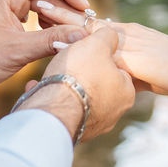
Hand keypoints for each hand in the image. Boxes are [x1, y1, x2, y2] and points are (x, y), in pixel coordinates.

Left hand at [0, 0, 90, 97]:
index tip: (84, 8)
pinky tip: (55, 36)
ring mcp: (5, 8)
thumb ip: (51, 40)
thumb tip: (82, 34)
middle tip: (84, 23)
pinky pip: (33, 14)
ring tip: (71, 31)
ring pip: (41, 2)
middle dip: (66, 4)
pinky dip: (48, 23)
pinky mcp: (6, 21)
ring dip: (58, 14)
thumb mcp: (18, 51)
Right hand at [16, 27, 134, 141]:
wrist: (54, 107)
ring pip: (79, 98)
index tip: (85, 51)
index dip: (100, 57)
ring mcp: (93, 125)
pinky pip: (63, 110)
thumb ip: (107, 36)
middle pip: (98, 84)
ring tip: (52, 76)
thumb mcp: (97, 43)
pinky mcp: (72, 132)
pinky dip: (53, 99)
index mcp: (126, 93)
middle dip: (82, 73)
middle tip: (68, 62)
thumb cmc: (79, 74)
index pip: (118, 70)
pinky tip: (41, 89)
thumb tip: (110, 34)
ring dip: (66, 87)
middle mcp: (114, 113)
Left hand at [31, 5, 167, 96]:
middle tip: (36, 3)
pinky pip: (99, 48)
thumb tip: (117, 84)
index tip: (51, 13)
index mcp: (129, 34)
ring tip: (39, 11)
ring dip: (63, 20)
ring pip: (89, 28)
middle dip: (61, 12)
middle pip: (86, 20)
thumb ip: (129, 74)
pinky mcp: (131, 53)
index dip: (72, 18)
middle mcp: (126, 32)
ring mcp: (128, 40)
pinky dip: (79, 44)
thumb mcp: (147, 72)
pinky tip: (59, 43)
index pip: (94, 23)